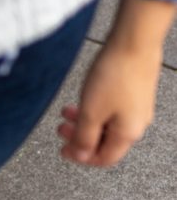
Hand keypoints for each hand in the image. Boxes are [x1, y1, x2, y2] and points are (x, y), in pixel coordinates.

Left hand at [58, 40, 161, 165]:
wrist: (134, 41)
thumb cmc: (115, 75)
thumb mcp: (91, 112)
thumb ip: (84, 138)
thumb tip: (80, 156)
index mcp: (128, 134)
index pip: (104, 158)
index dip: (82, 158)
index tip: (64, 150)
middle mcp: (137, 123)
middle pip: (105, 141)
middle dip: (80, 137)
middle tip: (61, 129)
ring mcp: (138, 107)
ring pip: (107, 123)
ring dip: (84, 121)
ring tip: (66, 112)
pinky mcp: (135, 91)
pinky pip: (113, 109)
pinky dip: (95, 109)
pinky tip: (83, 97)